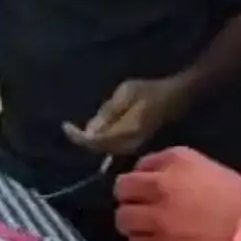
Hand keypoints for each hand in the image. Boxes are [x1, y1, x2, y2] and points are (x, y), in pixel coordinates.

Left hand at [63, 77, 188, 156]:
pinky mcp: (134, 144)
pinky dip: (101, 140)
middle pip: (99, 148)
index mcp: (126, 131)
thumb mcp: (125, 94)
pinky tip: (97, 130)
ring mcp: (133, 146)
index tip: (66, 126)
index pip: (96, 141)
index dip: (78, 137)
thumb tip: (89, 131)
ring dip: (91, 140)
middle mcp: (129, 144)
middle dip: (84, 138)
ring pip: (105, 149)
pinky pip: (112, 147)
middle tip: (71, 126)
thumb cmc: (150, 91)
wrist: (174, 97)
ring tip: (81, 127)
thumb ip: (107, 113)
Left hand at [113, 147, 240, 240]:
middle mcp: (162, 185)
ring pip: (124, 219)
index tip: (149, 187)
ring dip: (133, 225)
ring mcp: (158, 218)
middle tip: (139, 209)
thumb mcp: (216, 173)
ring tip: (145, 231)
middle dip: (129, 198)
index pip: (144, 163)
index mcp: (179, 162)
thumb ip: (185, 174)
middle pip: (124, 188)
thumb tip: (164, 184)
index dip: (144, 177)